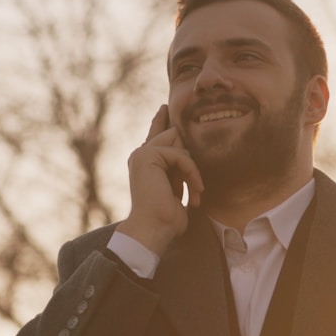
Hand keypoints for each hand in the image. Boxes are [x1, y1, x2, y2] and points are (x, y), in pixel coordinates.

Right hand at [122, 104, 201, 254]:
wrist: (153, 229)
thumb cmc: (166, 218)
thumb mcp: (176, 188)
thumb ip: (178, 168)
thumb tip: (187, 153)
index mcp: (145, 163)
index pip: (155, 135)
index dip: (161, 120)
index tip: (164, 107)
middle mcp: (140, 155)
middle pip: (173, 134)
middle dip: (189, 159)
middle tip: (193, 187)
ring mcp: (142, 154)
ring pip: (179, 142)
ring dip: (192, 170)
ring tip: (195, 193)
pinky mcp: (148, 155)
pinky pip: (181, 154)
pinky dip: (192, 173)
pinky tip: (195, 190)